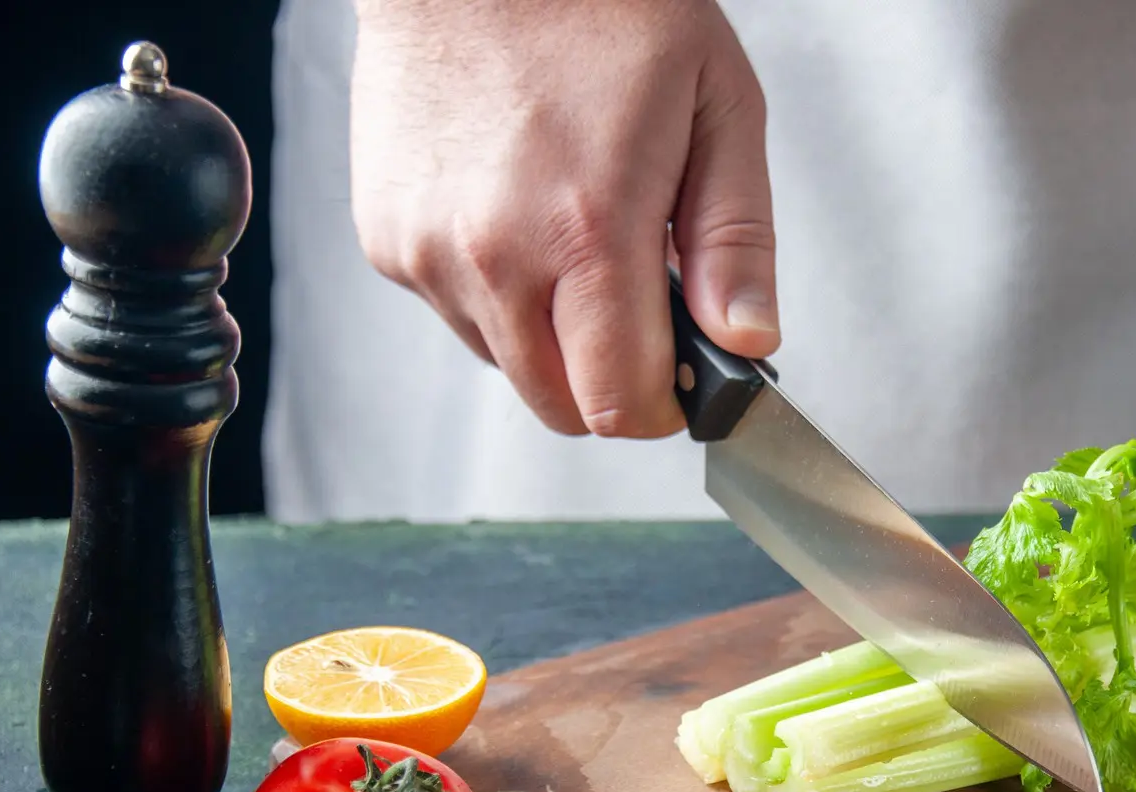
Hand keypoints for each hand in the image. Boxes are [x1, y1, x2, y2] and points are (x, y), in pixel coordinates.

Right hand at [349, 0, 776, 436]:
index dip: (666, 405)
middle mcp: (494, 256)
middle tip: (640, 306)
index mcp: (588, 231)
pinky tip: (517, 212)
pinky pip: (458, 315)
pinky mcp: (387, 241)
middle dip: (611, 381)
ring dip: (551, 335)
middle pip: (562, 407)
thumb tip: (748, 344)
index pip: (621, 405)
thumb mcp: (716, 106)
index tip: (684, 375)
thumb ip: (737, 240)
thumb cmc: (601, 6)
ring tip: (572, 232)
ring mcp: (429, 254)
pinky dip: (496, 291)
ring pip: (507, 366)